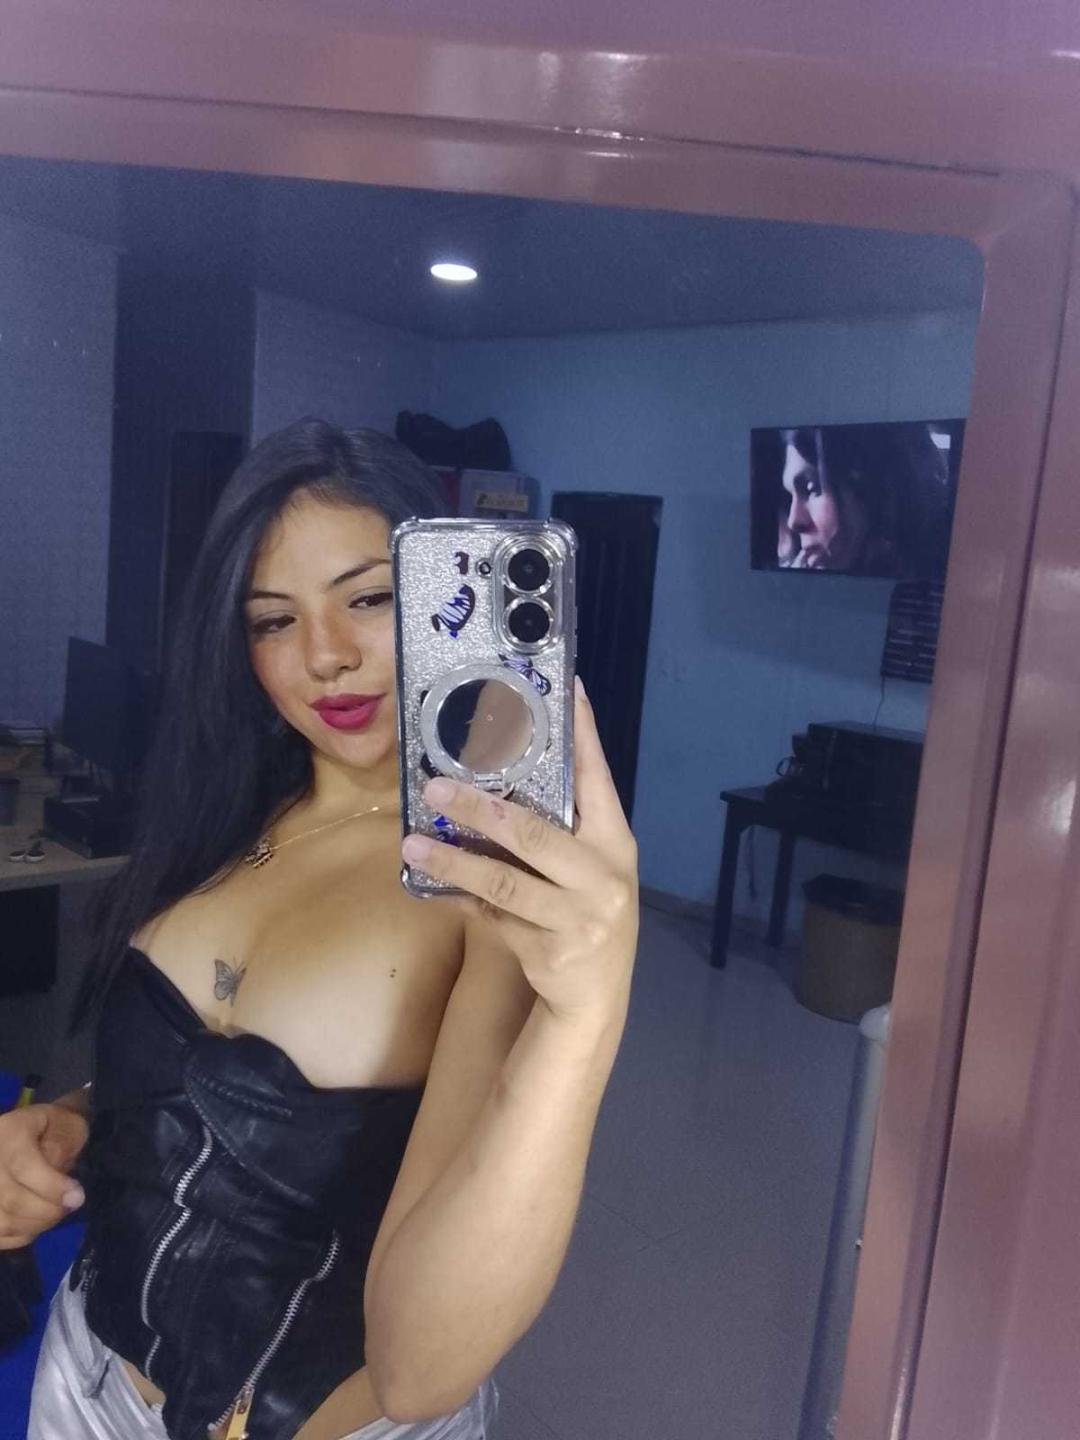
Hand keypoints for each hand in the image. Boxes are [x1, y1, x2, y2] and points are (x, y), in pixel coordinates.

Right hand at [0, 1103, 87, 1248]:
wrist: (22, 1134)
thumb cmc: (49, 1128)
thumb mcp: (64, 1123)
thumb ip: (63, 1146)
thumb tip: (63, 1188)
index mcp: (7, 1132)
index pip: (23, 1166)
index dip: (52, 1187)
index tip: (76, 1197)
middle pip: (12, 1199)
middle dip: (49, 1210)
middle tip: (70, 1206)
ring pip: (4, 1222)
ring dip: (36, 1225)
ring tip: (54, 1212)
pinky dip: (20, 1235)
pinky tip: (34, 1220)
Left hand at [401, 679, 638, 1023]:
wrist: (595, 998)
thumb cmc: (586, 912)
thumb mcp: (589, 867)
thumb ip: (561, 827)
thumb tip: (497, 770)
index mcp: (616, 842)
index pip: (597, 777)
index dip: (581, 733)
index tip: (566, 688)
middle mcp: (602, 876)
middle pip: (534, 834)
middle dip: (479, 808)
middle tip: (434, 787)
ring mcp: (577, 917)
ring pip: (503, 882)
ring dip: (453, 860)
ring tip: (413, 844)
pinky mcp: (547, 950)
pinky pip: (491, 916)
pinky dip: (460, 897)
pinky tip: (431, 884)